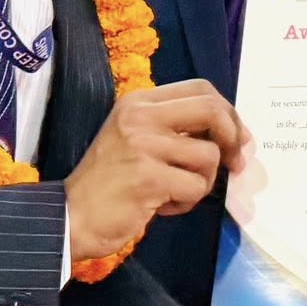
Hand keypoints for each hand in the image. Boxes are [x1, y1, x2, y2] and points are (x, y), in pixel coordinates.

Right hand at [65, 81, 246, 264]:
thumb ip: (175, 128)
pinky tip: (161, 206)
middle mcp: (140, 116)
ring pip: (208, 156)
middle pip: (212, 110)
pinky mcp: (149, 177)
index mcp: (139, 101)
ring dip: (202, 182)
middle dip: (233, 137)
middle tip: (235, 163)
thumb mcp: (136, 138)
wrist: (70, 216)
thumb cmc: (109, 181)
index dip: (228, 112)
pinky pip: (195, 187)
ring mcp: (144, 145)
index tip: (236, 137)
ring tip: (174, 192)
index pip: (201, 88)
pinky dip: (186, 203)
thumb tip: (234, 133)